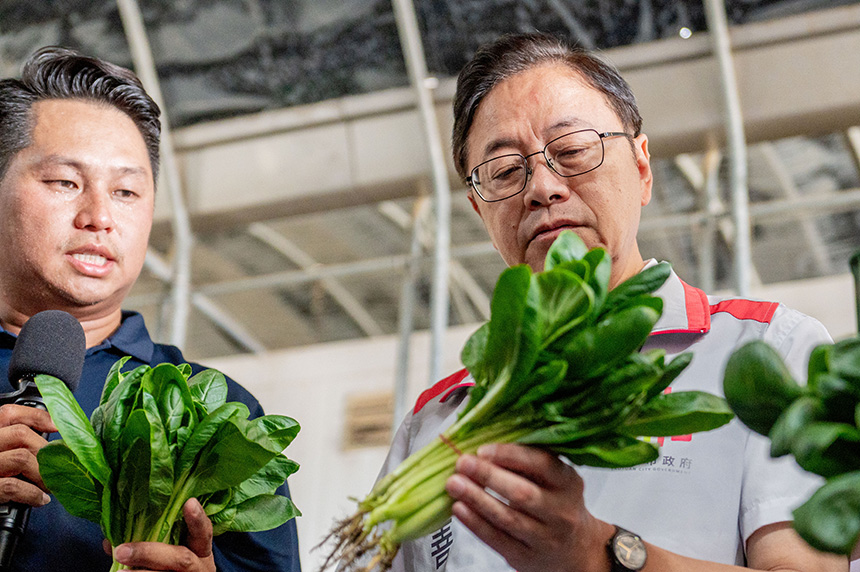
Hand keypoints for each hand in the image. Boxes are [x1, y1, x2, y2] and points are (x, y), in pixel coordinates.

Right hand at [0, 403, 56, 505]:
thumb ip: (11, 443)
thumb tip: (47, 439)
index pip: (9, 413)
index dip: (36, 417)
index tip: (56, 426)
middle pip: (22, 435)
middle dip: (47, 451)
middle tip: (58, 465)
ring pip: (21, 457)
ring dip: (43, 473)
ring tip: (50, 484)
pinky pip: (12, 486)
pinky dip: (32, 493)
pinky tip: (39, 499)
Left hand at [111, 498, 215, 571]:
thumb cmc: (175, 566)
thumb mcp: (174, 553)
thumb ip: (151, 541)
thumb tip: (112, 542)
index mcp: (201, 550)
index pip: (203, 531)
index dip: (197, 518)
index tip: (189, 502)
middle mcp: (199, 566)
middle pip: (181, 559)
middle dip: (150, 553)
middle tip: (122, 551)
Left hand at [445, 443, 613, 571]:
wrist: (576, 549)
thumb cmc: (557, 503)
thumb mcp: (555, 480)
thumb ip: (528, 462)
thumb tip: (486, 441)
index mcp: (568, 483)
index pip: (542, 465)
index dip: (511, 455)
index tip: (484, 449)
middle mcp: (561, 512)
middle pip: (522, 494)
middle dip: (488, 476)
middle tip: (462, 463)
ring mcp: (545, 538)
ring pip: (507, 518)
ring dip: (476, 499)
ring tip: (453, 484)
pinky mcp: (527, 558)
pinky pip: (498, 540)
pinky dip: (475, 523)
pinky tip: (459, 508)